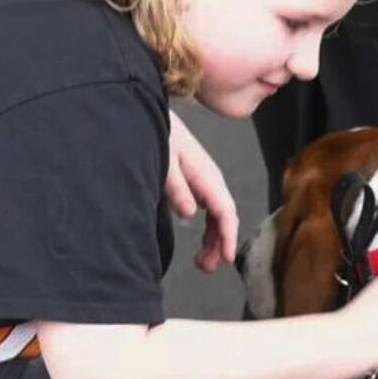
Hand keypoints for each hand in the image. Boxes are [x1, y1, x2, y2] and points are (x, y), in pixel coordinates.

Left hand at [164, 111, 237, 272]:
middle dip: (220, 244)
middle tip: (206, 268)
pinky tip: (202, 239)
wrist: (150, 110)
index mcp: (206, 175)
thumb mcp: (162, 160)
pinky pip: (209, 208)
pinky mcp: (195, 180)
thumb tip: (191, 214)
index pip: (225, 211)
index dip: (228, 236)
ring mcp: (204, 179)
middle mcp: (210, 178)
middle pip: (224, 217)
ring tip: (203, 261)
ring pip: (217, 215)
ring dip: (214, 239)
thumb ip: (176, 187)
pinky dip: (208, 227)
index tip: (227, 258)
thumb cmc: (156, 132)